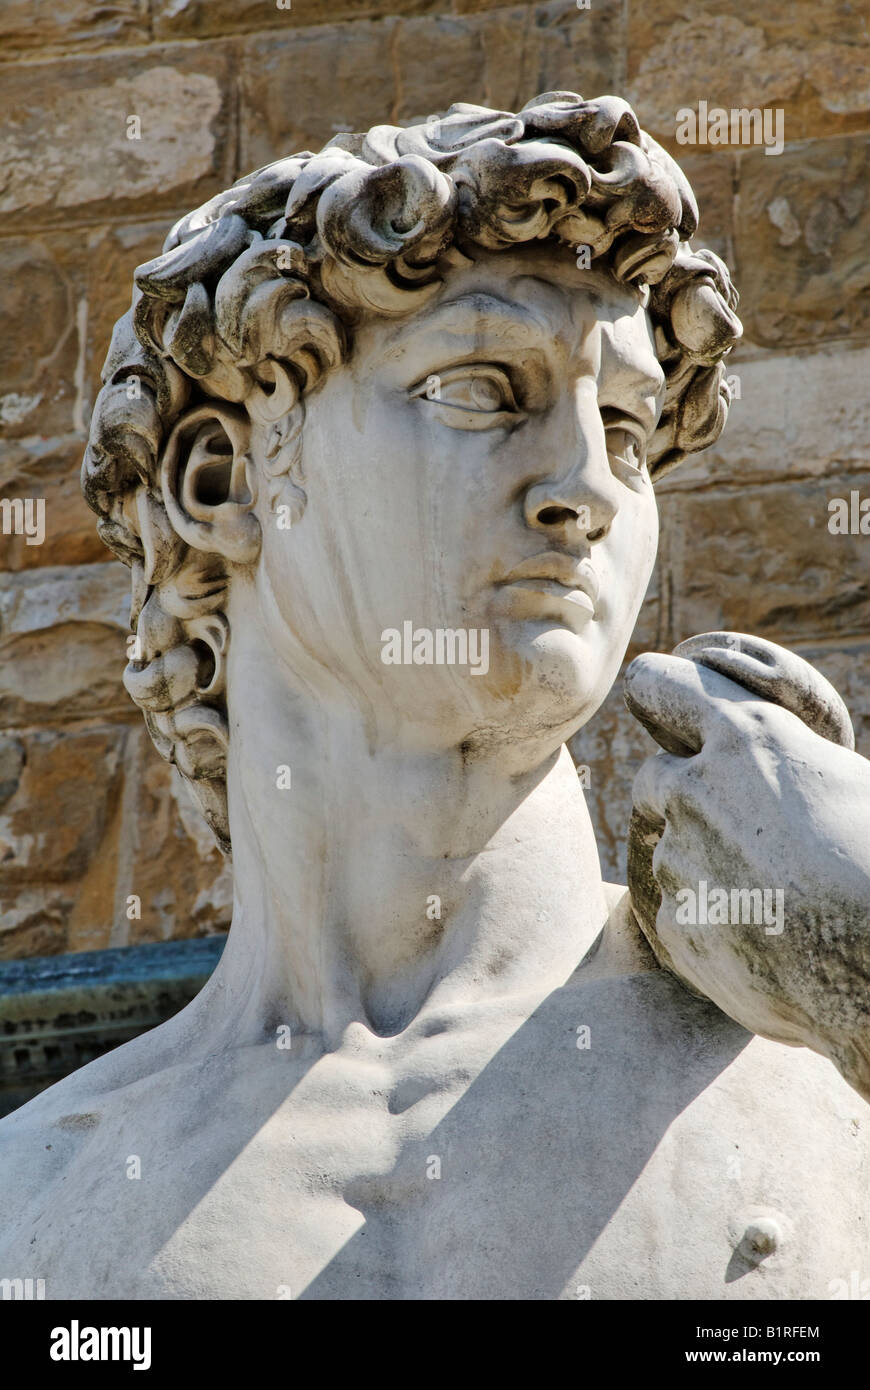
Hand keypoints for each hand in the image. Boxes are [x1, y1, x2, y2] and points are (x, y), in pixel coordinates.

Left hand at [625, 634, 869, 1100]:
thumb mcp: (847, 782)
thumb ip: (786, 765)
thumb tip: (774, 777)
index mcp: (746, 738)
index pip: (660, 688)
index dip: (660, 696)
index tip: (656, 700)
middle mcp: (694, 791)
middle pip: (654, 781)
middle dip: (680, 798)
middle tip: (736, 831)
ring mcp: (677, 862)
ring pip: (671, 858)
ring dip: (706, 871)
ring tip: (777, 901)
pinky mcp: (676, 928)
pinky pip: (681, 920)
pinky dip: (712, 930)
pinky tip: (768, 945)